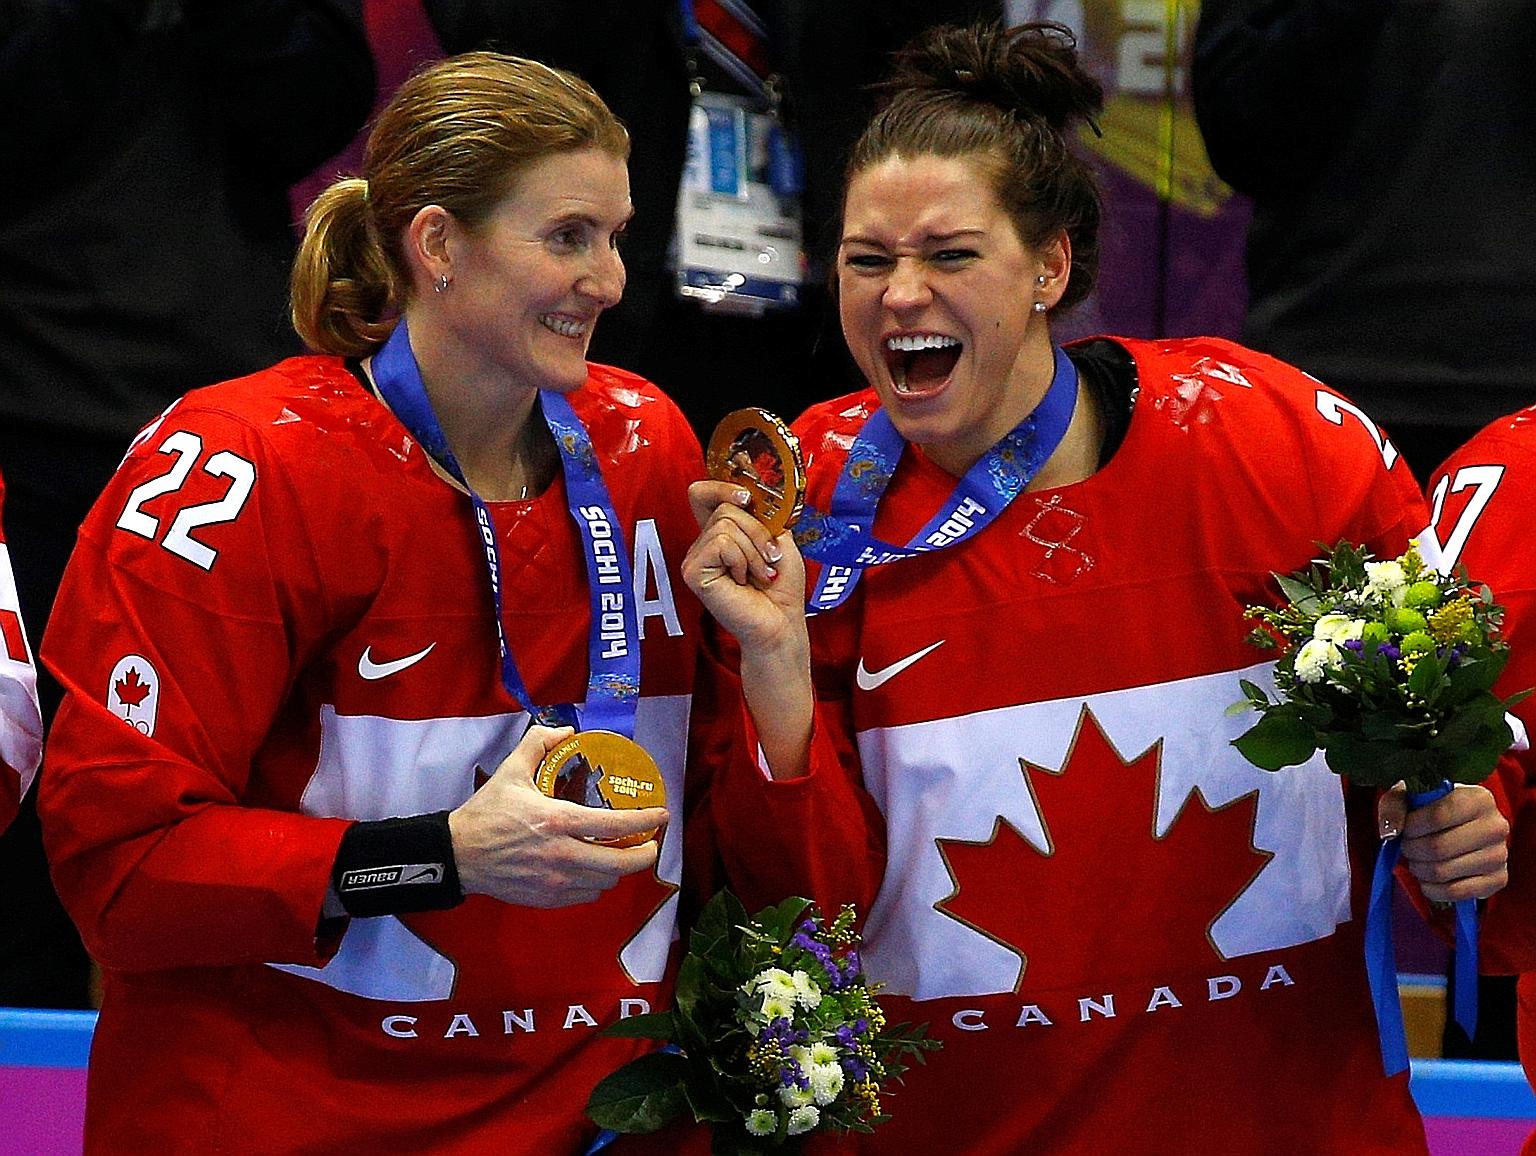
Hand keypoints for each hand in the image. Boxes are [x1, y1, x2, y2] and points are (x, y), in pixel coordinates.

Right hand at [448, 726, 665, 907]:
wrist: (458, 854)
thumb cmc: (487, 813)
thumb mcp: (511, 770)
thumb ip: (539, 744)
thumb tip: (566, 731)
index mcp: (558, 821)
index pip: (614, 825)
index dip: (645, 821)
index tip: (662, 815)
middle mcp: (562, 855)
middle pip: (620, 864)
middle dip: (644, 855)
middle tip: (651, 844)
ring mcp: (555, 881)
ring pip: (606, 882)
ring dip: (619, 869)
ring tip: (621, 855)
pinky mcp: (546, 898)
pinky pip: (586, 896)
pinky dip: (596, 884)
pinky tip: (595, 871)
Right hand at [682, 478, 813, 779]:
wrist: (782, 623)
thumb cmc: (782, 587)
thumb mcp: (778, 540)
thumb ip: (763, 514)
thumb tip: (756, 488)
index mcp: (719, 533)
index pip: (702, 494)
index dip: (720, 486)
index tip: (747, 495)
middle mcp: (703, 544)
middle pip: (725, 507)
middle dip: (758, 531)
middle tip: (770, 559)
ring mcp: (695, 558)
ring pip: (726, 524)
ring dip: (755, 550)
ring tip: (760, 574)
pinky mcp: (693, 572)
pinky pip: (721, 543)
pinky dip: (742, 559)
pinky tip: (744, 581)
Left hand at [1380, 783, 1509, 902]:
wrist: (1461, 824)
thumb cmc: (1432, 807)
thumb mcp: (1409, 796)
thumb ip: (1394, 806)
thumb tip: (1390, 833)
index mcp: (1478, 799)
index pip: (1437, 816)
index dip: (1412, 827)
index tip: (1405, 829)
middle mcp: (1495, 826)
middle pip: (1438, 848)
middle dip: (1412, 850)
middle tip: (1407, 847)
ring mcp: (1499, 855)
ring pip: (1443, 872)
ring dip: (1418, 869)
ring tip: (1417, 860)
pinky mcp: (1498, 879)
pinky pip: (1455, 893)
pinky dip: (1432, 889)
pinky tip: (1427, 879)